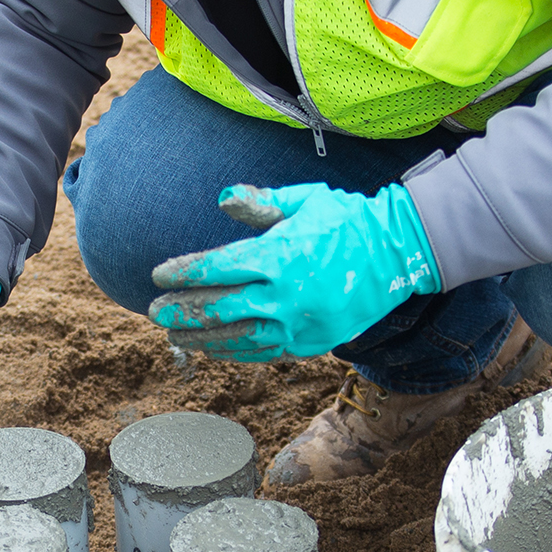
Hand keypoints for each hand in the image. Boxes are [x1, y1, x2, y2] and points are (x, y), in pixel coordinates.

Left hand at [147, 184, 441, 359]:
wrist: (397, 255)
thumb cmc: (346, 220)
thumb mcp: (305, 200)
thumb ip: (260, 203)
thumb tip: (223, 199)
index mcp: (279, 256)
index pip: (217, 267)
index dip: (183, 273)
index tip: (158, 276)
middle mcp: (285, 295)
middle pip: (220, 308)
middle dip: (182, 311)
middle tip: (154, 312)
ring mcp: (297, 324)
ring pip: (237, 337)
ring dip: (201, 337)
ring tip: (174, 335)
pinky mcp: (310, 344)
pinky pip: (262, 353)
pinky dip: (233, 352)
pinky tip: (212, 348)